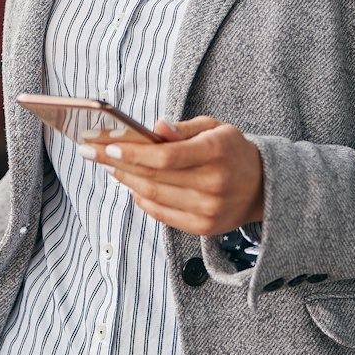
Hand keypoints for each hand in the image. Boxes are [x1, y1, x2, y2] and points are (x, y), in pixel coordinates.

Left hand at [81, 116, 264, 236]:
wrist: (263, 187)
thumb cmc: (231, 151)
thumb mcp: (214, 128)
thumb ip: (183, 128)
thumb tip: (155, 127)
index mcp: (216, 152)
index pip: (165, 156)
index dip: (133, 151)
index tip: (107, 144)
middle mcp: (213, 183)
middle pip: (153, 176)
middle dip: (117, 163)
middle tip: (91, 152)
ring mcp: (208, 209)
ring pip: (152, 196)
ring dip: (125, 180)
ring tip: (109, 166)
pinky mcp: (202, 227)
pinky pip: (161, 213)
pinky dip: (141, 199)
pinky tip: (130, 185)